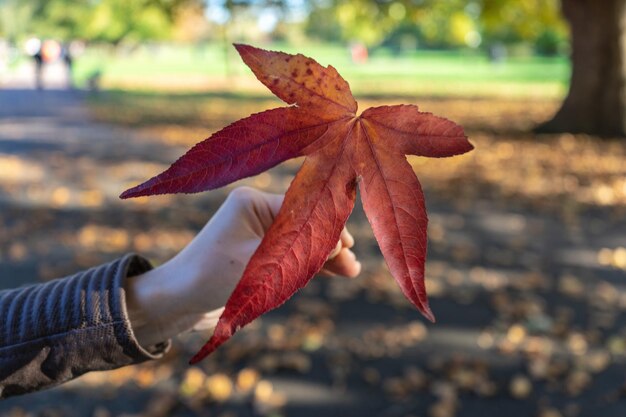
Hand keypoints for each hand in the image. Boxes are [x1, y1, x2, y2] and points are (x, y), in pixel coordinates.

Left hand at [126, 187, 360, 347]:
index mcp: (252, 200)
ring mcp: (257, 233)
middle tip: (353, 264)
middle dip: (328, 243)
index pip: (300, 209)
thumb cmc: (211, 276)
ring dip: (322, 256)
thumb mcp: (258, 263)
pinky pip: (290, 255)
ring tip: (350, 270)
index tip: (346, 246)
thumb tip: (338, 246)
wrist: (177, 301)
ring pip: (300, 241)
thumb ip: (300, 253)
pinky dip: (307, 264)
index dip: (325, 227)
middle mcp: (256, 212)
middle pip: (303, 224)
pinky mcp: (257, 253)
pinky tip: (330, 270)